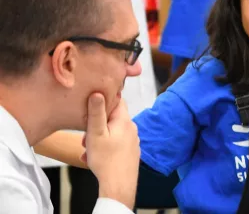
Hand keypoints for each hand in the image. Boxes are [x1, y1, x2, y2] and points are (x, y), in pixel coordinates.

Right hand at [83, 93, 139, 209]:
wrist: (119, 187)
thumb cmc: (106, 160)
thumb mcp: (96, 133)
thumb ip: (96, 112)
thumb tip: (98, 92)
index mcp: (124, 120)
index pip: (118, 100)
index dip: (105, 99)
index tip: (93, 105)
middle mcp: (131, 128)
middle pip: (113, 117)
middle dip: (98, 124)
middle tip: (86, 135)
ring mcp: (133, 140)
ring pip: (112, 132)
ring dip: (99, 137)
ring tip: (88, 149)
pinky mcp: (131, 151)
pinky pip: (116, 143)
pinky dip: (105, 146)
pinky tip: (95, 157)